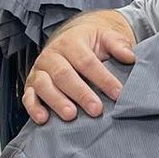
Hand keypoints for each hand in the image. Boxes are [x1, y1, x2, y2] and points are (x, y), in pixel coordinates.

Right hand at [20, 11, 137, 123]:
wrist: (71, 42)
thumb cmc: (91, 45)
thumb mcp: (106, 38)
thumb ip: (118, 45)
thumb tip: (130, 56)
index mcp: (71, 42)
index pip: (87, 61)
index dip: (102, 78)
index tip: (117, 94)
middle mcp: (52, 55)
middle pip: (64, 75)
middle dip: (81, 93)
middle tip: (97, 110)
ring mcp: (39, 70)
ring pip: (44, 85)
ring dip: (57, 101)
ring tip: (71, 115)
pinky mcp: (30, 85)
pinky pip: (28, 96)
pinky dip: (33, 108)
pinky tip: (44, 119)